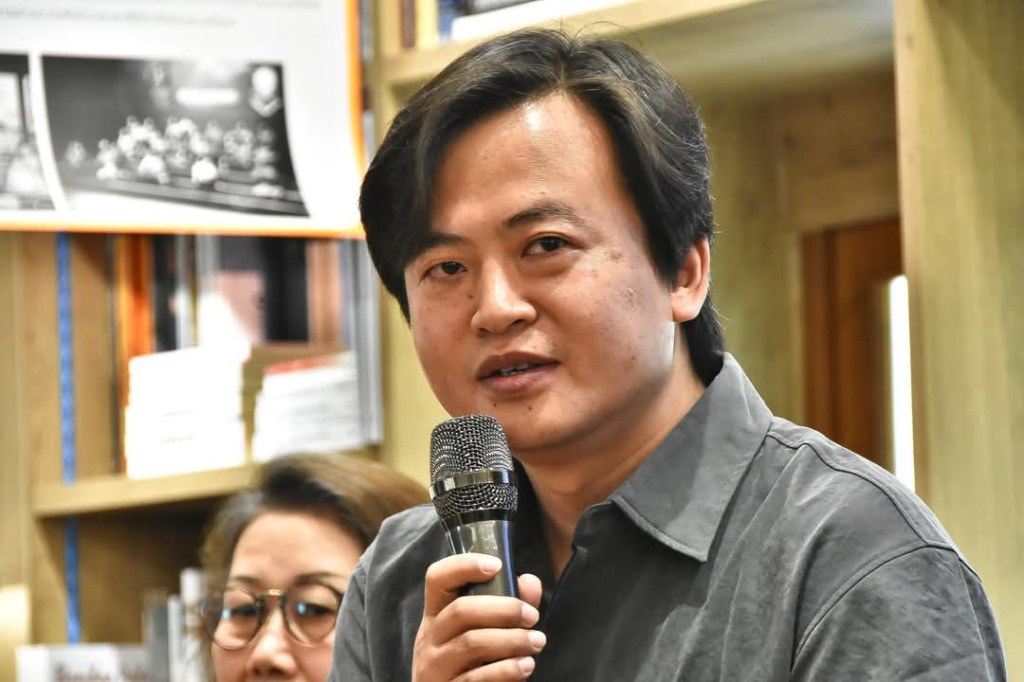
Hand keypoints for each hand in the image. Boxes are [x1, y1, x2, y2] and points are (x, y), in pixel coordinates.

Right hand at [412, 554, 545, 681]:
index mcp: (436, 616)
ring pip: (471, 643)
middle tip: (532, 616)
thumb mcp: (484, 633)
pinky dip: (506, 669)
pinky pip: (477, 678)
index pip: (437, 578)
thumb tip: (529, 582)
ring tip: (536, 642)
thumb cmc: (472, 665)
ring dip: (511, 640)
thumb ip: (508, 607)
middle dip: (503, 609)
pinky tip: (525, 666)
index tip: (496, 566)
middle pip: (461, 610)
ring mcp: (434, 668)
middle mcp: (429, 639)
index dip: (464, 565)